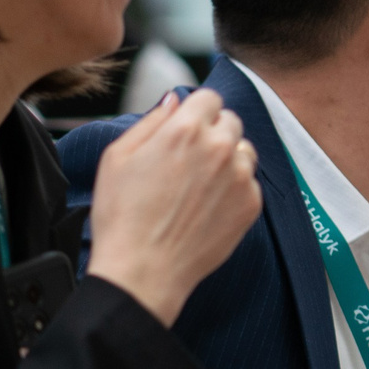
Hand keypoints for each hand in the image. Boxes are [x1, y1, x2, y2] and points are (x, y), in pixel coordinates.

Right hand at [84, 89, 260, 326]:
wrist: (143, 270)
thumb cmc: (123, 216)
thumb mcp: (118, 157)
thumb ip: (151, 121)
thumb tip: (174, 101)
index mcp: (185, 129)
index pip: (209, 97)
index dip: (196, 110)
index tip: (188, 125)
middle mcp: (219, 147)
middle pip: (230, 121)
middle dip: (212, 131)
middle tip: (189, 159)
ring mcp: (240, 177)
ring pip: (244, 150)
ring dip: (228, 158)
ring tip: (199, 185)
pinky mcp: (251, 204)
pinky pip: (250, 182)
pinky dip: (234, 188)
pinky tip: (207, 206)